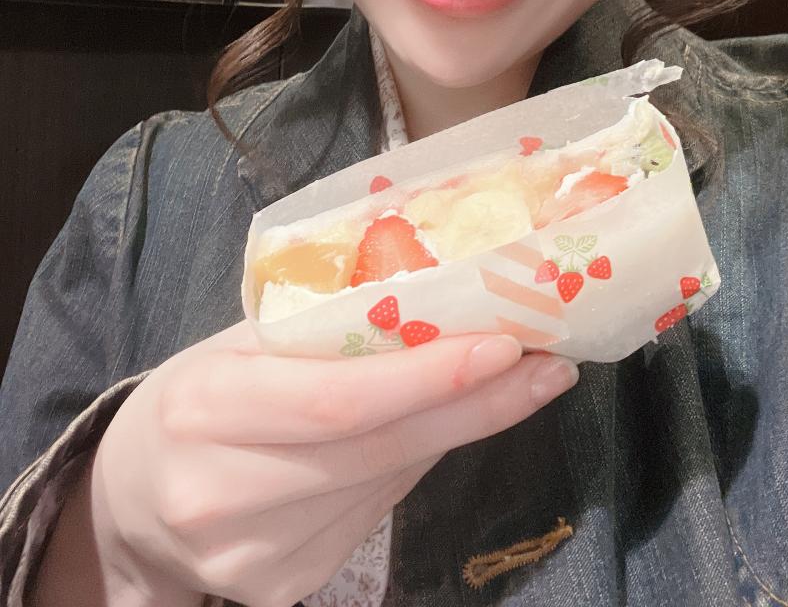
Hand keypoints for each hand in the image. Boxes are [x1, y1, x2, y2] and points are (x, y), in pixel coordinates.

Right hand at [89, 321, 578, 606]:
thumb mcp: (241, 344)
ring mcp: (252, 556)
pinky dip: (413, 466)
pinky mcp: (280, 587)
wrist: (131, 499)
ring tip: (515, 384)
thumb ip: (328, 332)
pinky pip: (371, 516)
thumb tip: (445, 316)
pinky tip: (433, 431)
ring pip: (386, 484)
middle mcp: (222, 491)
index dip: (429, 376)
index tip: (507, 344)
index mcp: (205, 406)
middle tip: (548, 364)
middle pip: (377, 449)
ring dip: (458, 430)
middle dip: (477, 404)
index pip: (337, 399)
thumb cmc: (197, 395)